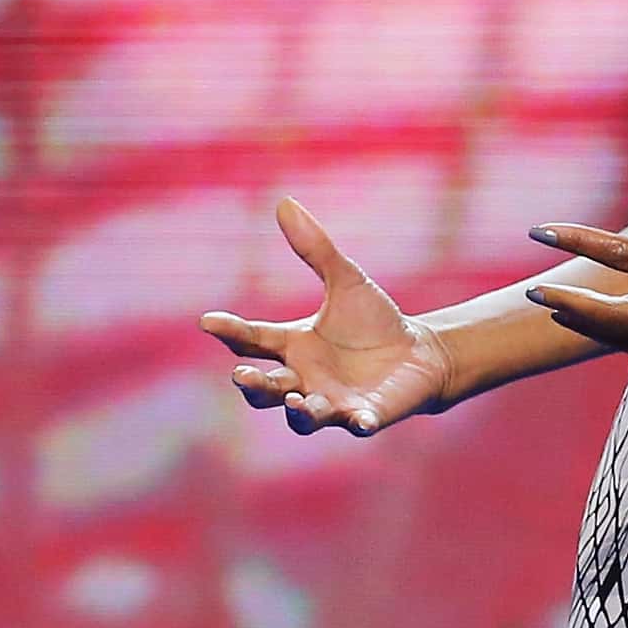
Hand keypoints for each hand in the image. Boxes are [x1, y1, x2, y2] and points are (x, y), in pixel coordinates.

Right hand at [199, 198, 451, 435]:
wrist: (420, 353)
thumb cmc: (376, 321)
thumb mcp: (346, 280)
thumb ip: (315, 249)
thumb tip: (285, 202)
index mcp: (293, 346)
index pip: (252, 340)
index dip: (229, 330)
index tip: (207, 321)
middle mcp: (304, 379)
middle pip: (266, 389)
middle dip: (252, 385)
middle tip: (242, 375)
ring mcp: (332, 403)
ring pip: (301, 417)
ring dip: (296, 412)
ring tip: (295, 402)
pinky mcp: (363, 416)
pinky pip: (354, 424)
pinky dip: (355, 423)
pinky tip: (359, 419)